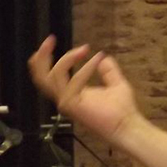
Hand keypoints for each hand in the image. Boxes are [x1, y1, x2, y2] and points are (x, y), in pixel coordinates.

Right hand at [28, 35, 142, 144]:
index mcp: (70, 93)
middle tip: (50, 40)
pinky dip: (84, 69)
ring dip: (66, 59)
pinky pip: (71, 82)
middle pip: (40, 77)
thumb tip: (104, 57)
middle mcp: (64, 98)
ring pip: (51, 76)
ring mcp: (66, 102)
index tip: (54, 40)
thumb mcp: (115, 83)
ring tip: (83, 50)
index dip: (46, 58)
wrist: (127, 126)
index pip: (48, 76)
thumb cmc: (122, 110)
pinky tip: (96, 61)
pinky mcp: (72, 105)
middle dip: (42, 56)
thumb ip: (108, 71)